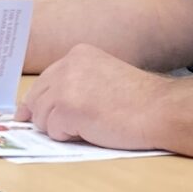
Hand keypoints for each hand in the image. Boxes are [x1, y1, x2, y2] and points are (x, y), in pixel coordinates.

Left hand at [19, 43, 174, 150]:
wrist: (159, 109)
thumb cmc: (138, 100)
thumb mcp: (102, 78)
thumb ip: (72, 85)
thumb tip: (34, 109)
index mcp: (78, 54)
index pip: (44, 81)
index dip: (41, 102)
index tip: (33, 114)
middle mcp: (67, 65)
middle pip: (36, 99)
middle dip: (48, 116)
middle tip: (73, 125)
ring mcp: (65, 86)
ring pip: (41, 118)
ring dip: (61, 128)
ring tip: (91, 124)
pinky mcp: (66, 109)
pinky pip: (53, 132)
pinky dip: (69, 137)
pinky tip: (92, 129)